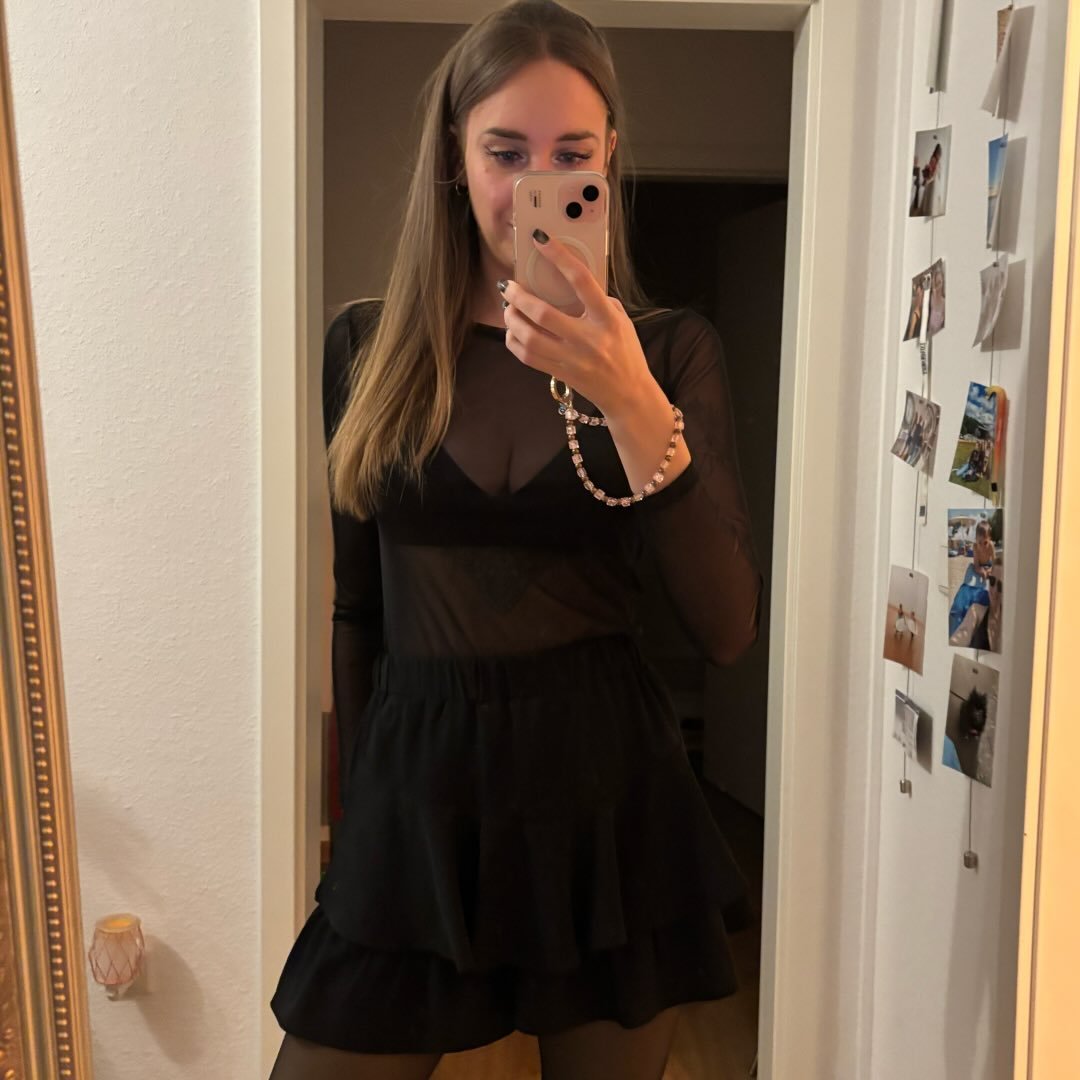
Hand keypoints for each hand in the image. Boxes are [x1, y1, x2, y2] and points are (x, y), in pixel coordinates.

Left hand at [501, 230, 653, 418]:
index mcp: (607, 319)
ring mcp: (573, 359)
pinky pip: (528, 357)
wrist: (628, 394)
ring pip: (530, 337)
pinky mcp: (561, 374)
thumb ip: (599, 301)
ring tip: (507, 309)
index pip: (581, 281)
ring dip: (512, 320)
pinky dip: (514, 342)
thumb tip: (570, 283)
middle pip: (543, 314)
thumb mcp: (622, 321)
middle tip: (507, 286)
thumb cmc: (626, 353)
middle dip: (518, 296)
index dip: (559, 257)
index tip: (541, 240)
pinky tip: (512, 332)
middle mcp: (589, 339)